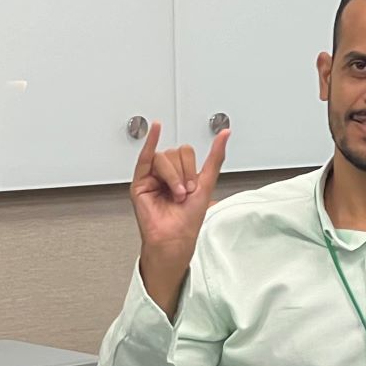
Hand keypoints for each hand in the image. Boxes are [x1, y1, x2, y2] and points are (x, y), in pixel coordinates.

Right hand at [130, 121, 228, 257]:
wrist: (175, 237)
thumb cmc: (188, 219)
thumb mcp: (207, 183)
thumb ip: (215, 157)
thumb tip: (225, 134)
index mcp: (182, 173)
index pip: (186, 152)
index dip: (191, 168)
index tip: (193, 187)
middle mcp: (167, 173)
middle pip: (174, 153)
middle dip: (182, 174)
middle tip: (183, 193)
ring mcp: (152, 176)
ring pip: (163, 157)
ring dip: (172, 177)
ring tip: (174, 194)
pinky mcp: (140, 182)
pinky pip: (144, 156)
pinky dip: (150, 140)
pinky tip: (156, 127)